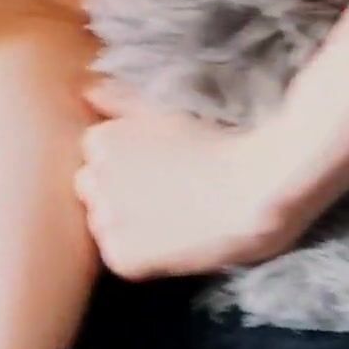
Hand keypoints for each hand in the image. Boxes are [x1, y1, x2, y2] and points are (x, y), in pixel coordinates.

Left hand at [75, 80, 308, 280]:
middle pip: (94, 189)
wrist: (259, 186)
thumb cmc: (223, 143)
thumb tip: (89, 92)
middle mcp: (92, 180)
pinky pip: (121, 256)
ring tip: (174, 217)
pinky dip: (144, 254)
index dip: (132, 164)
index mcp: (99, 141)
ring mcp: (105, 220)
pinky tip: (176, 240)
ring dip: (130, 222)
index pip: (98, 158)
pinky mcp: (123, 256)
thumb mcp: (166, 110)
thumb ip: (120, 99)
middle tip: (169, 192)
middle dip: (122, 191)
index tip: (163, 167)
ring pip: (105, 223)